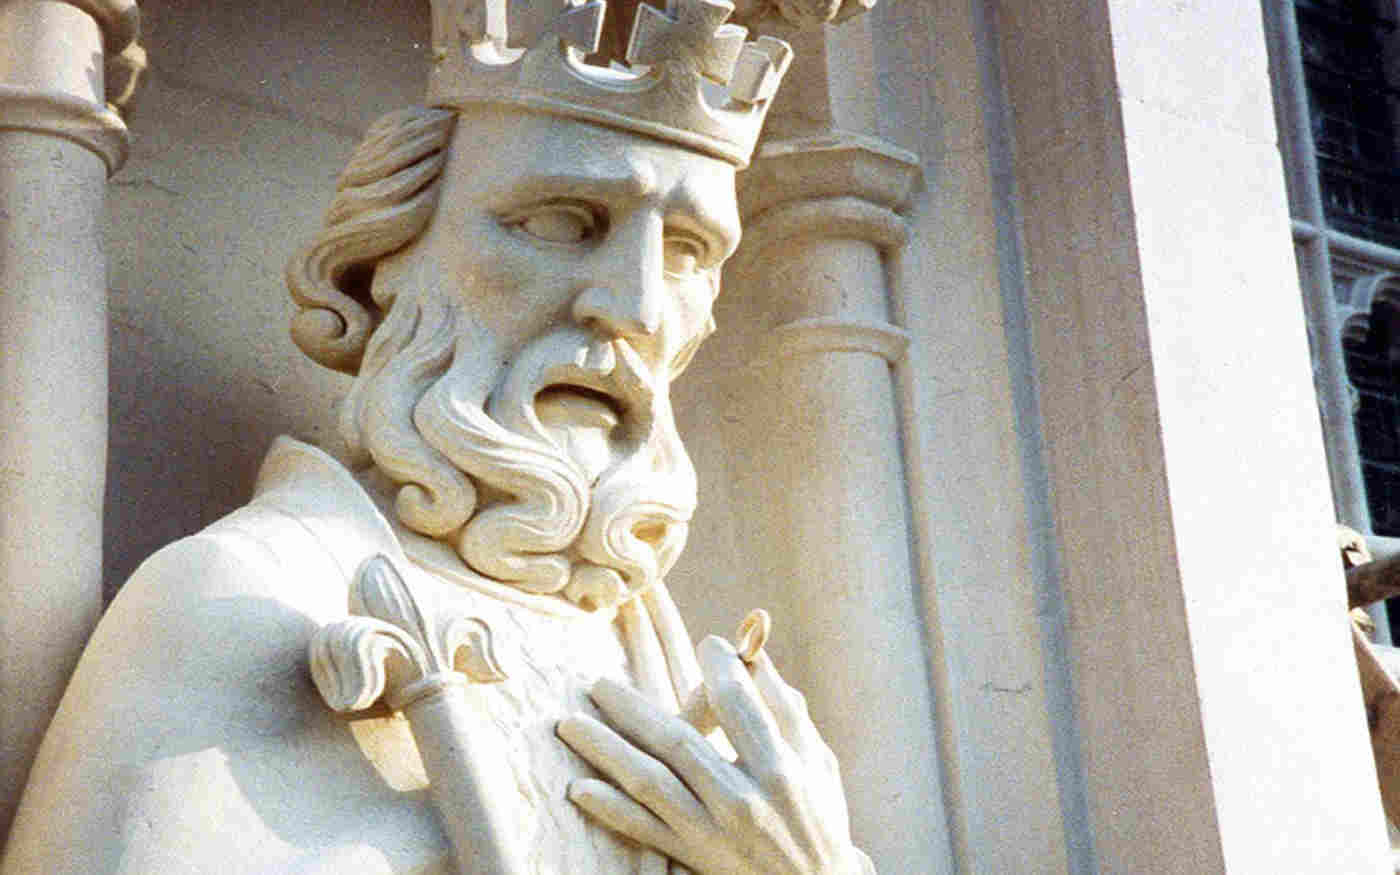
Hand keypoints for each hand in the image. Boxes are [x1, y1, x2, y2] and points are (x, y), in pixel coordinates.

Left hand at [557, 635, 872, 874]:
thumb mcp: (817, 761)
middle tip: (597, 682)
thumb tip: (752, 654)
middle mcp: (742, 800)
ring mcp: (712, 831)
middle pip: (677, 741)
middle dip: (632, 708)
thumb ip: (785, 708)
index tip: (707, 643)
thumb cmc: (819, 818)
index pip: (739, 704)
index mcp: (780, 770)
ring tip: (569, 723)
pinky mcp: (693, 855)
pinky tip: (578, 788)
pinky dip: (609, 809)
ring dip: (605, 750)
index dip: (719, 666)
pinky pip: (643, 830)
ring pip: (650, 783)